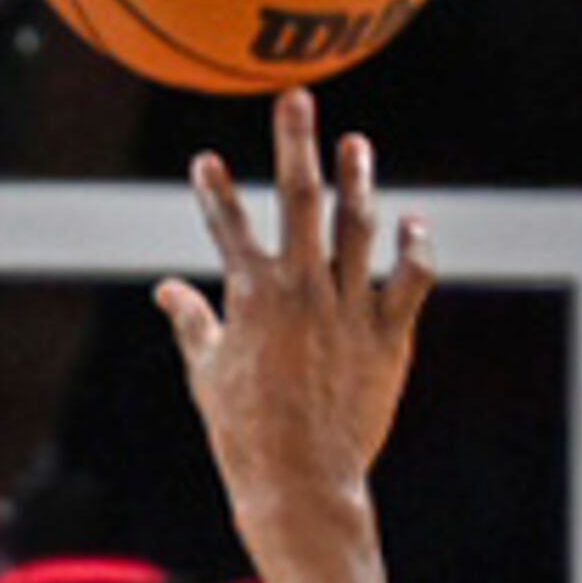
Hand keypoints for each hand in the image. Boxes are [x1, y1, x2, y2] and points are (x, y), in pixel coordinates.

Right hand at [155, 92, 437, 522]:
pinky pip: (410, 282)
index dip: (215, 189)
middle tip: (297, 97)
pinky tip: (414, 224)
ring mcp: (349, 309)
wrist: (300, 485)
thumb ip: (191, 322)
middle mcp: (303, 290)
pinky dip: (416, 250)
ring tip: (355, 144)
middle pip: (301, 199)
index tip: (205, 160)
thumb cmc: (245, 435)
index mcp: (253, 297)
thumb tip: (165, 291)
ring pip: (358, 228)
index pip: (229, 226)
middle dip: (296, 144)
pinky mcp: (387, 337)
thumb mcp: (207, 375)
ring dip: (358, 180)